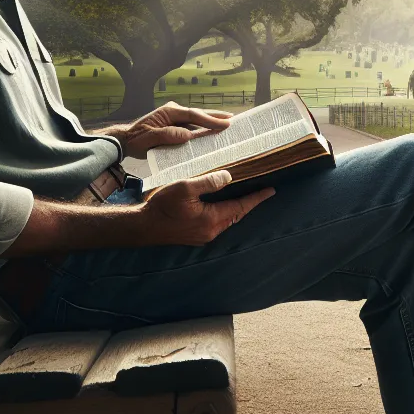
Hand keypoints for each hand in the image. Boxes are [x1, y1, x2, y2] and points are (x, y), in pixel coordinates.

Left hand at [114, 101, 233, 157]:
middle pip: (198, 113)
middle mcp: (173, 111)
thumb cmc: (136, 140)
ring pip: (196, 119)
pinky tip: (211, 131)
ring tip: (227, 122)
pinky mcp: (174, 124)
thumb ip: (167, 136)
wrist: (125, 140)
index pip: (193, 115)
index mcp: (169, 112)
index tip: (224, 123)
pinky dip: (203, 127)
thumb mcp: (149, 139)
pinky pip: (191, 125)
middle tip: (233, 119)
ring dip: (211, 120)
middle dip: (216, 116)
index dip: (210, 119)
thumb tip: (187, 135)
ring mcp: (174, 117)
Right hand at [141, 171, 273, 245]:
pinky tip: (220, 204)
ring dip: (235, 209)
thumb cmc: (162, 206)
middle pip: (236, 215)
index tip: (271, 190)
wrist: (143, 226)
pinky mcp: (195, 236)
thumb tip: (228, 177)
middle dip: (248, 203)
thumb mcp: (185, 187)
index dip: (256, 198)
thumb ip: (209, 182)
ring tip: (242, 195)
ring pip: (227, 220)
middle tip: (259, 190)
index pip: (241, 207)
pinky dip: (223, 213)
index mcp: (212, 219)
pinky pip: (216, 223)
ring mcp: (203, 236)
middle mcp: (211, 231)